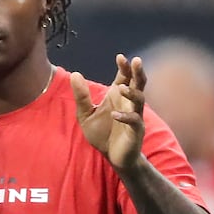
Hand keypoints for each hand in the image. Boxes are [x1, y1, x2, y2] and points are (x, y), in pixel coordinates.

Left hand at [71, 54, 146, 170]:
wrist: (111, 156)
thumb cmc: (101, 133)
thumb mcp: (85, 114)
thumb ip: (81, 96)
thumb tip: (74, 74)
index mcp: (116, 97)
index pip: (124, 77)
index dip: (124, 67)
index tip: (120, 56)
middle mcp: (128, 104)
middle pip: (138, 84)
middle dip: (138, 72)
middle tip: (137, 61)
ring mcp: (134, 116)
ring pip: (140, 100)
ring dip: (132, 93)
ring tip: (121, 88)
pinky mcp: (136, 131)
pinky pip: (134, 121)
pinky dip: (125, 116)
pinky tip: (115, 114)